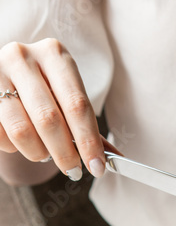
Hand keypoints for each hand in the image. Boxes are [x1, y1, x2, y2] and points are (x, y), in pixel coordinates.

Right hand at [0, 38, 105, 179]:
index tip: (98, 168)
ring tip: (44, 154)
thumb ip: (87, 125)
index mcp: (54, 54)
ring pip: (21, 130)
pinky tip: (20, 142)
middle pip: (49, 119)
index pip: (77, 105)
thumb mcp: (67, 96)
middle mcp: (23, 57)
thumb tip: (114, 159)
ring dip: (38, 152)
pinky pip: (1, 135)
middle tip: (73, 171)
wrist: (5, 74)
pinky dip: (14, 148)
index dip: (89, 141)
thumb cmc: (44, 88)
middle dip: (65, 153)